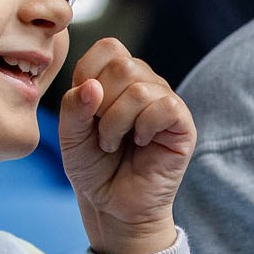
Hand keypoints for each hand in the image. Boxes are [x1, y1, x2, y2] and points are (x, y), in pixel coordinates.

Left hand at [59, 39, 193, 253]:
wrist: (112, 206)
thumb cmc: (94, 169)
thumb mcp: (70, 136)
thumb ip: (73, 107)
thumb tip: (92, 86)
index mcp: (117, 78)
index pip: (109, 47)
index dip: (89, 73)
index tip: (84, 108)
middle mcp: (145, 84)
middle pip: (123, 65)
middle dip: (101, 104)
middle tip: (100, 133)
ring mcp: (165, 102)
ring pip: (140, 89)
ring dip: (117, 122)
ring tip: (114, 143)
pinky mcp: (183, 125)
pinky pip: (165, 107)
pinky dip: (144, 126)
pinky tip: (141, 142)